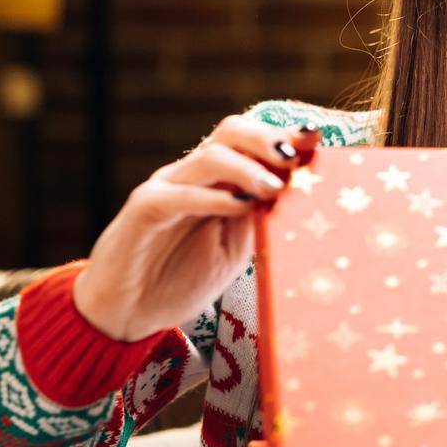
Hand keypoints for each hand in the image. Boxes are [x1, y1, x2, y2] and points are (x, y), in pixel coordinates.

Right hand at [73, 114, 317, 340]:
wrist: (130, 313)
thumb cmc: (184, 278)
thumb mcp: (238, 248)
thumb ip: (263, 220)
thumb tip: (306, 199)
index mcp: (219, 180)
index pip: (252, 143)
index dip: (284, 136)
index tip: (316, 136)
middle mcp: (193, 175)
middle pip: (230, 133)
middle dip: (267, 138)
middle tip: (295, 156)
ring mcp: (166, 188)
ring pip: (208, 157)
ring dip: (247, 168)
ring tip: (275, 188)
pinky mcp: (143, 211)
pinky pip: (177, 195)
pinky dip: (211, 197)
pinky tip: (239, 205)